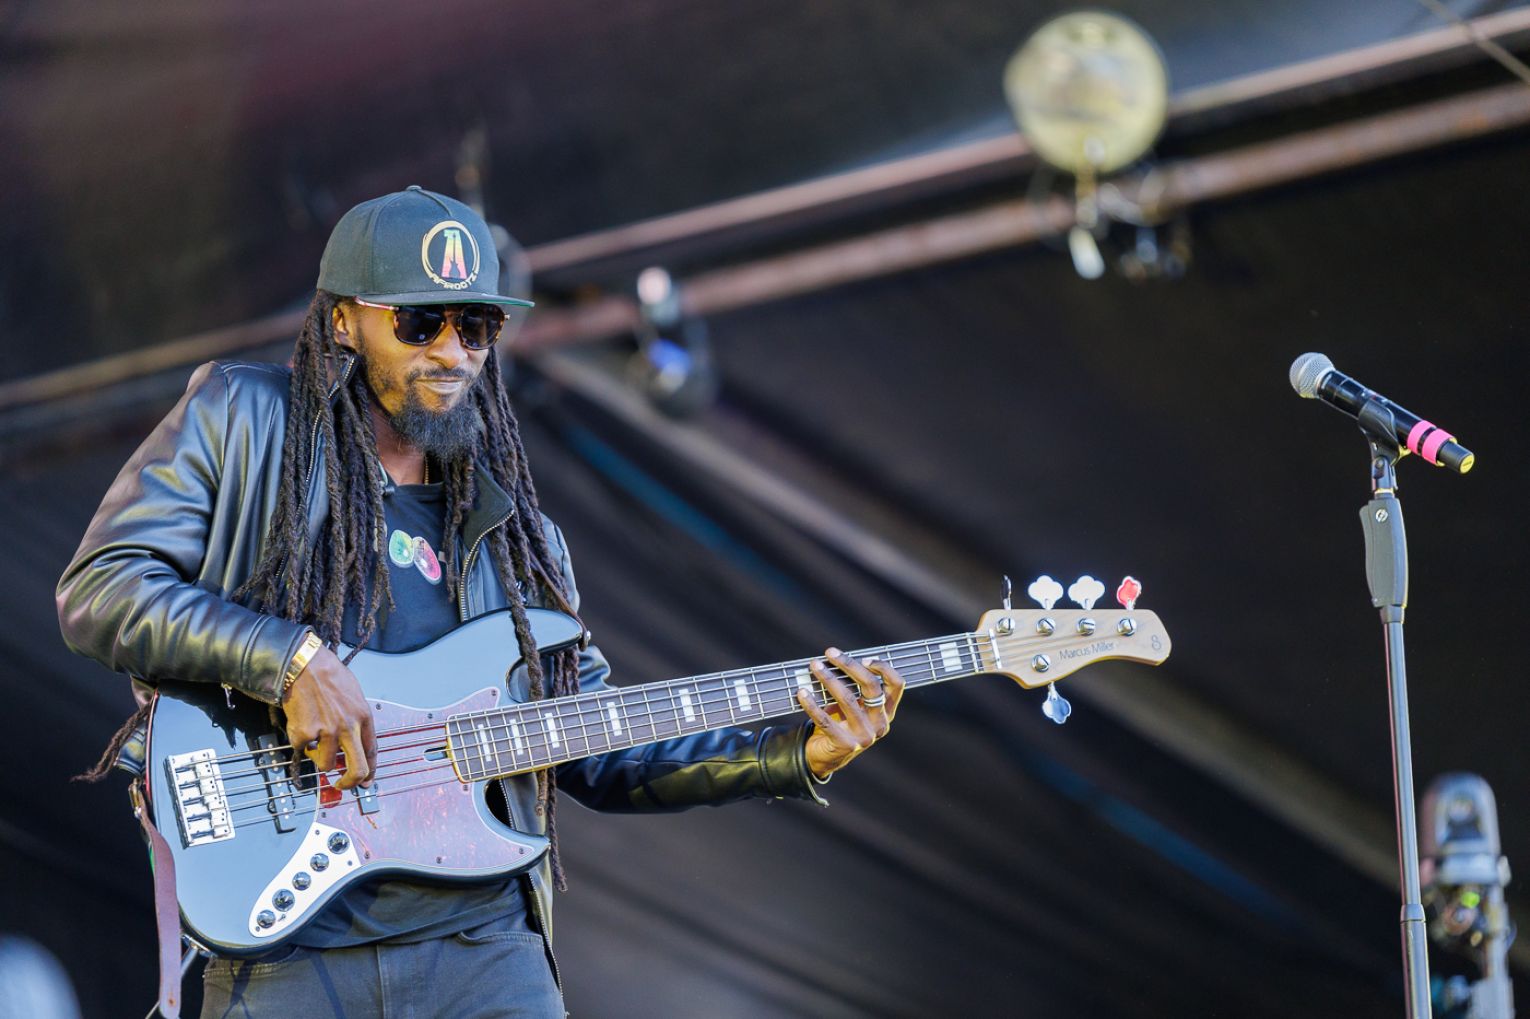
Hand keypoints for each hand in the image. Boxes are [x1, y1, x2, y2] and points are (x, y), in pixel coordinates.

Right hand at [282, 645, 376, 789]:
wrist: (303, 665)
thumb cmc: (328, 675)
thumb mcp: (353, 694)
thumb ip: (355, 718)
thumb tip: (353, 741)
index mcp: (363, 717)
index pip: (372, 751)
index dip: (370, 771)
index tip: (366, 781)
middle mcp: (349, 727)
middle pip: (357, 769)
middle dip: (351, 783)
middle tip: (342, 785)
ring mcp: (327, 732)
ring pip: (326, 765)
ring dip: (318, 758)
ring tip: (314, 739)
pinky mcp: (305, 734)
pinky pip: (302, 750)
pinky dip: (300, 742)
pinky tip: (300, 723)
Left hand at [795, 648, 904, 779]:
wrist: (826, 756)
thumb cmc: (840, 722)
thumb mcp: (852, 705)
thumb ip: (852, 686)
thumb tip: (834, 659)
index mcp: (887, 711)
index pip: (896, 684)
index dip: (883, 668)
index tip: (863, 658)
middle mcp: (880, 723)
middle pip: (871, 687)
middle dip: (849, 665)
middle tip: (830, 653)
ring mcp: (865, 736)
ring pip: (847, 700)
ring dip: (828, 679)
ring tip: (815, 666)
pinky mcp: (845, 744)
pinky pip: (825, 720)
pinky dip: (812, 704)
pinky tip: (802, 692)